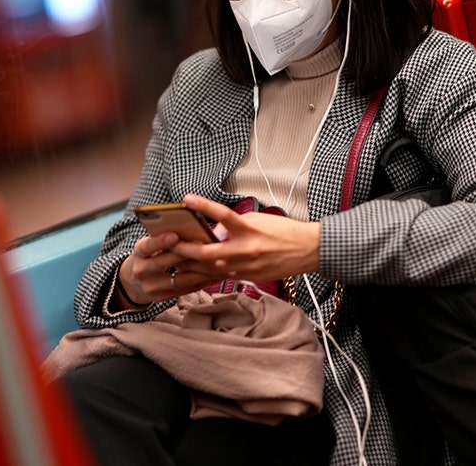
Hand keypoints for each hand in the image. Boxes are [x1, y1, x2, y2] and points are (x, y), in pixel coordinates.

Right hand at [117, 227, 224, 304]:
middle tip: (207, 247)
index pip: (147, 246)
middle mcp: (141, 270)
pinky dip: (202, 282)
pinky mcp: (162, 298)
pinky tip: (216, 274)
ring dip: (201, 271)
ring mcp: (151, 287)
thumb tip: (191, 228)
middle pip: (164, 263)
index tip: (174, 235)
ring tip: (218, 262)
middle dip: (186, 255)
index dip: (160, 241)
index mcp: (138, 252)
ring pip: (179, 279)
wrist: (135, 281)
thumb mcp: (151, 245)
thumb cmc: (151, 255)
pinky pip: (186, 290)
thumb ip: (164, 238)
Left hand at [166, 193, 321, 281]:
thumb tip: (213, 232)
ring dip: (190, 266)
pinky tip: (192, 272)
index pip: (222, 215)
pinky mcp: (247, 278)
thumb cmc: (284, 232)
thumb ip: (233, 225)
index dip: (203, 206)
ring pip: (209, 269)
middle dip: (184, 249)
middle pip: (207, 252)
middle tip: (169, 244)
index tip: (187, 198)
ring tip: (172, 261)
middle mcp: (245, 250)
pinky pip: (220, 276)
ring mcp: (245, 267)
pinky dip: (205, 274)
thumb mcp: (257, 220)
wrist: (307, 251)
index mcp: (249, 230)